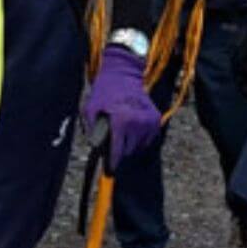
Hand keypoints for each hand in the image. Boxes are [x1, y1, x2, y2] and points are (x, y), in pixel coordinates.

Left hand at [82, 44, 161, 170]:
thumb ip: (92, 131)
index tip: (110, 171)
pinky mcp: (157, 120)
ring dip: (129, 144)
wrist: (122, 76)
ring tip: (121, 130)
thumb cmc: (103, 93)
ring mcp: (150, 121)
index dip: (113, 162)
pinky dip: (138, 138)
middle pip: (128, 151)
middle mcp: (138, 122)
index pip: (118, 150)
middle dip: (119, 149)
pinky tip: (131, 127)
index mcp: (122, 120)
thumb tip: (96, 151)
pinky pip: (147, 139)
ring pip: (138, 146)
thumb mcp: (90, 110)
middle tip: (111, 138)